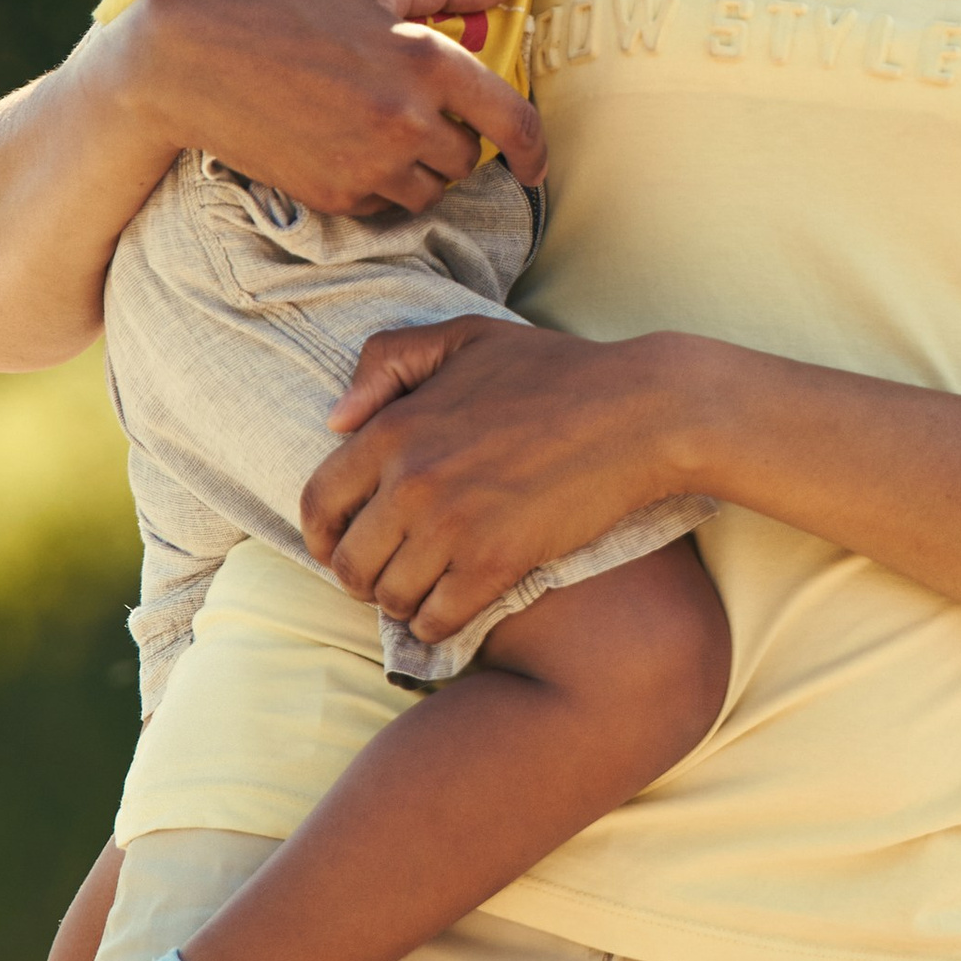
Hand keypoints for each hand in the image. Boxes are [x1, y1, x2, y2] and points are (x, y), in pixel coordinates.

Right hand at [127, 0, 544, 216]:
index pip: (511, 121)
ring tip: (380, 132)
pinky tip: (345, 148)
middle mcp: (407, 120)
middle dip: (453, 141)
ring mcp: (371, 164)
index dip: (535, 149)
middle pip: (466, 158)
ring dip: (420, 171)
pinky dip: (378, 187)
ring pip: (429, 192)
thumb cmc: (288, 8)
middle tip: (414, 112)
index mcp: (427, 61)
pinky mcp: (335, 196)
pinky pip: (383, 207)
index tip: (536, 165)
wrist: (197, 60)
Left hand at [301, 316, 686, 634]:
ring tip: (424, 590)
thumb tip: (336, 421)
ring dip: (402, 602)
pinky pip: (436, 619)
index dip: (323, 535)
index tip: (341, 547)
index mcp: (393, 429)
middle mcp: (411, 483)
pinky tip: (452, 608)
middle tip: (388, 575)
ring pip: (391, 598)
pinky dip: (436, 623)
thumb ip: (389, 361)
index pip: (320, 503)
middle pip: (350, 563)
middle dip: (362, 578)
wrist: (639, 413)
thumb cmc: (556, 372)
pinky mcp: (495, 564)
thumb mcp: (466, 336)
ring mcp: (452, 528)